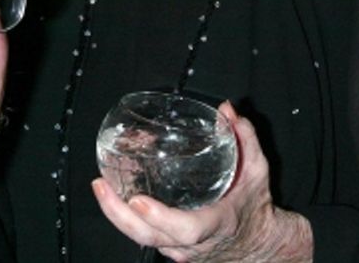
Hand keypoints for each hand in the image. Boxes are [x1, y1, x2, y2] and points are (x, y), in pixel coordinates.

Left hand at [91, 102, 311, 261]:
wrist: (259, 243)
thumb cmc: (254, 205)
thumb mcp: (257, 169)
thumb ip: (245, 138)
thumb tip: (227, 110)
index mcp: (217, 223)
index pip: (186, 227)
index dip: (160, 216)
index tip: (138, 200)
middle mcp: (195, 244)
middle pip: (150, 237)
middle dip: (119, 214)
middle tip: (101, 185)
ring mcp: (180, 250)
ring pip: (143, 238)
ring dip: (117, 215)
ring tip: (100, 186)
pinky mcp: (171, 248)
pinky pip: (145, 236)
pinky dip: (126, 219)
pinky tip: (113, 195)